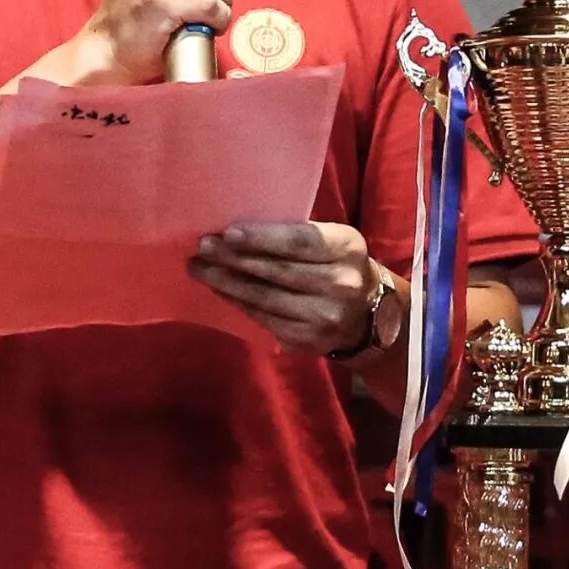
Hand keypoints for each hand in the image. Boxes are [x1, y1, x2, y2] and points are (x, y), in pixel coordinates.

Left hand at [188, 221, 380, 352]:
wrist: (369, 315)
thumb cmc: (338, 264)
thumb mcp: (332, 241)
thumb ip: (296, 234)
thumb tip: (238, 228)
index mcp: (346, 248)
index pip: (300, 242)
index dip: (262, 239)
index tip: (228, 233)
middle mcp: (340, 283)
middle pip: (277, 271)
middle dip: (234, 259)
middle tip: (203, 247)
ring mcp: (325, 316)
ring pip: (265, 298)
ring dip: (226, 282)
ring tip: (200, 268)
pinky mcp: (309, 340)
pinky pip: (264, 318)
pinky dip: (238, 302)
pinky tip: (220, 290)